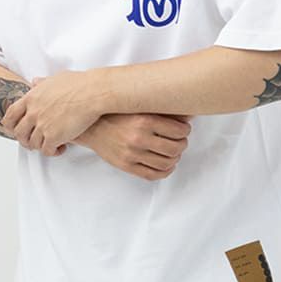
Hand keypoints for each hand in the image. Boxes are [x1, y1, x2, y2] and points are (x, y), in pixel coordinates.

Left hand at [0, 70, 102, 155]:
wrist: (92, 93)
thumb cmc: (79, 84)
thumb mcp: (55, 79)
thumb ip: (42, 83)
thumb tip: (35, 82)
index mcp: (31, 98)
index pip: (10, 115)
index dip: (10, 125)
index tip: (14, 129)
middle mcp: (33, 113)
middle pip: (19, 133)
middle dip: (24, 140)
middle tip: (32, 142)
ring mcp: (42, 125)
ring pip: (32, 144)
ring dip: (40, 147)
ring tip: (49, 146)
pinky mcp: (53, 136)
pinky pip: (47, 150)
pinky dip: (52, 152)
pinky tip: (61, 148)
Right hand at [77, 112, 193, 179]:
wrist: (92, 126)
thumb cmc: (117, 114)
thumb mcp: (140, 107)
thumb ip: (163, 110)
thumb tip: (189, 115)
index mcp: (144, 120)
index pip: (179, 131)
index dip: (185, 130)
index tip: (183, 129)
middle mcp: (138, 138)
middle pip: (176, 148)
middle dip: (182, 144)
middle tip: (179, 140)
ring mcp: (132, 154)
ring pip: (167, 163)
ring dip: (175, 158)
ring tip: (172, 152)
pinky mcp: (126, 166)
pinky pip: (153, 174)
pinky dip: (165, 171)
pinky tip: (166, 165)